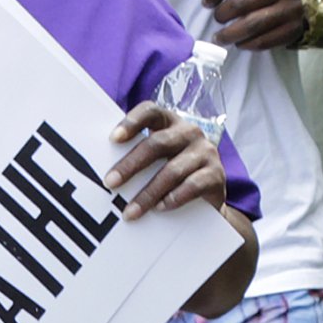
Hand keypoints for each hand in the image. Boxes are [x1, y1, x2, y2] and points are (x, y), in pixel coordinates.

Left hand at [107, 102, 229, 219]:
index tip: (113, 139)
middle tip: (111, 182)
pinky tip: (160, 208)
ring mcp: (206, 152)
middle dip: (131, 165)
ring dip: (149, 193)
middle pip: (157, 144)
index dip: (132, 122)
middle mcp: (189, 132)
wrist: (206, 198)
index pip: (151, 112)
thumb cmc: (171, 174)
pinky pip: (193, 185)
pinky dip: (174, 198)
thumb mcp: (156, 160)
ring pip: (172, 170)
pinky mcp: (217, 174)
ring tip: (131, 211)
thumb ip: (136, 157)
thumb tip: (106, 173)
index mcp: (170, 122)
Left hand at [201, 0, 304, 49]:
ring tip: (220, 37)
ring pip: (253, 25)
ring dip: (230, 34)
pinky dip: (247, 44)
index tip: (207, 1)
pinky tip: (239, 43)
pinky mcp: (295, 29)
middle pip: (242, 3)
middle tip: (216, 18)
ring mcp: (294, 8)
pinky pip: (265, 41)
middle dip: (222, 14)